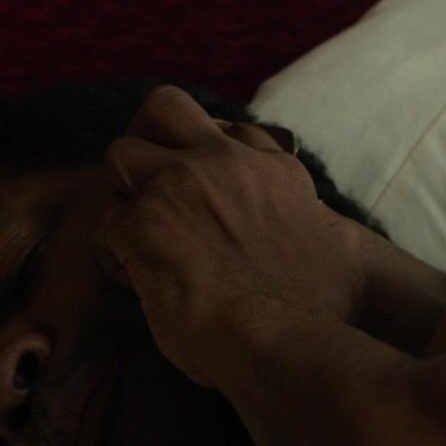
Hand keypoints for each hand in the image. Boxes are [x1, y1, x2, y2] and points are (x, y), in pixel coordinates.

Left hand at [95, 86, 367, 387]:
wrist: (283, 339)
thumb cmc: (317, 312)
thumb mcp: (340, 251)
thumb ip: (328, 230)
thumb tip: (336, 239)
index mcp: (274, 171)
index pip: (234, 132)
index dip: (209, 154)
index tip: (207, 184)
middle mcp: (224, 163)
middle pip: (165, 106)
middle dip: (148, 136)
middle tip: (150, 181)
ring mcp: (179, 187)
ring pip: (120, 153)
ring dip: (123, 193)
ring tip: (137, 234)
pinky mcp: (142, 224)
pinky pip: (105, 223)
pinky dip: (114, 252)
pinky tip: (133, 279)